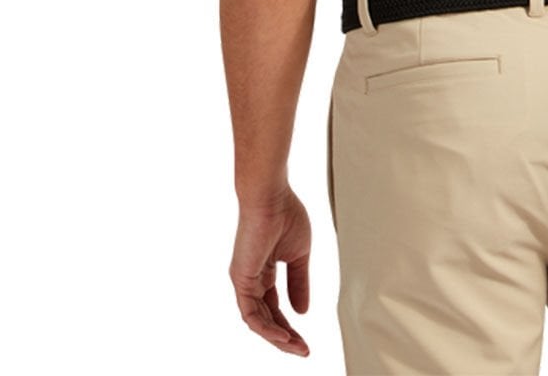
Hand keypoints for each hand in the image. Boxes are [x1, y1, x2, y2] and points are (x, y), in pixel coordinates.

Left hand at [229, 186, 311, 356]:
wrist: (271, 196)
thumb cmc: (285, 215)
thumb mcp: (299, 255)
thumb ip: (299, 283)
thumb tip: (303, 311)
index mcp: (264, 272)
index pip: (276, 307)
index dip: (291, 325)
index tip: (306, 340)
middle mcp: (251, 279)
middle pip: (267, 318)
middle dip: (285, 337)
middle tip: (303, 350)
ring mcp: (244, 280)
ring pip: (258, 320)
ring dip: (277, 337)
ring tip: (297, 347)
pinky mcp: (241, 279)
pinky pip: (251, 313)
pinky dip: (267, 327)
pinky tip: (283, 336)